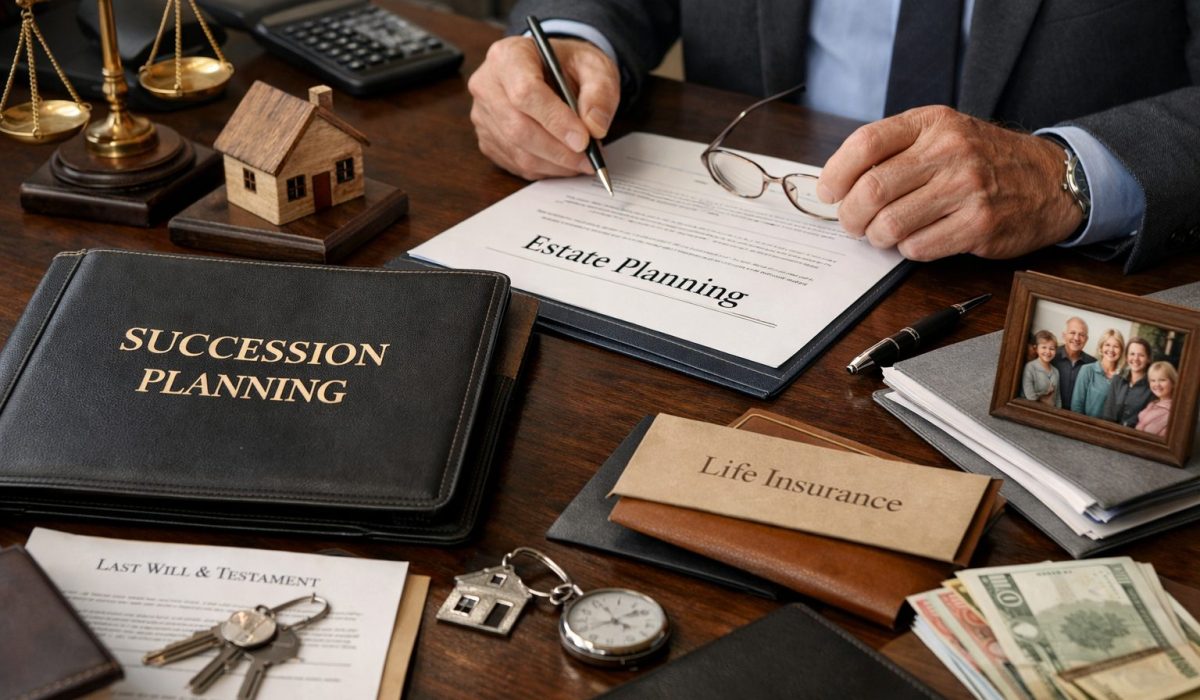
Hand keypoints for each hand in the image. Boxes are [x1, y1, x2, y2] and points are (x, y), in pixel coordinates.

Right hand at [468, 35, 619, 179]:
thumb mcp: (595, 66)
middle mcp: (487, 84)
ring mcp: (483, 114)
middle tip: (589, 159)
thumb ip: (600, 93)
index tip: (584, 139)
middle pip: (518, 127)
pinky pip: (515, 163)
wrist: (552, 71)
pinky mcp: (486, 138)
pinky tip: (563, 162)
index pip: (525, 92)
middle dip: (558, 150)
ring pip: (517, 150)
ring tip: (582, 161)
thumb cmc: (569, 66)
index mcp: (509, 55)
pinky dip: (544, 169)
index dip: (555, 120)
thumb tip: (595, 128)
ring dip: (554, 163)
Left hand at [816, 106, 1082, 260]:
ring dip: (877, 237)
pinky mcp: (979, 225)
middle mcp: (950, 151)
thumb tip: (838, 183)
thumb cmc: (982, 159)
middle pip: (872, 189)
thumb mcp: (943, 133)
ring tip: (883, 234)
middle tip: (851, 223)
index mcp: (933, 123)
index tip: (828, 192)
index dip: (836, 172)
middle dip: (850, 215)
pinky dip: (907, 250)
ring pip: (890, 224)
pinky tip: (917, 240)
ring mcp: (967, 188)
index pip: (866, 143)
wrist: (1050, 179)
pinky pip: (918, 248)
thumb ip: (896, 149)